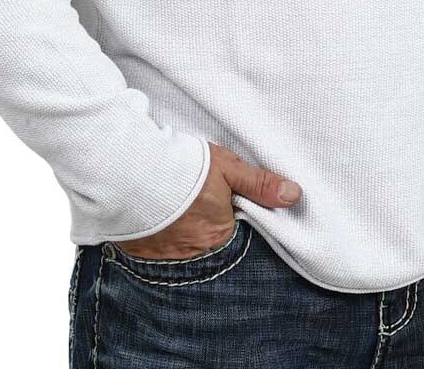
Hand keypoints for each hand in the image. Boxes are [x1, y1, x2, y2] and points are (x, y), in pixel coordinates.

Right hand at [111, 141, 302, 258]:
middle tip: (194, 204)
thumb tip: (294, 195)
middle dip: (203, 228)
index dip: (229, 218)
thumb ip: (259, 183)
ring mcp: (165, 256)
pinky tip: (155, 219)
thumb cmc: (182, 167)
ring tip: (175, 210)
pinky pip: (154, 251)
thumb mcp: (227, 167)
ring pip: (180, 247)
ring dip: (180, 234)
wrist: (129, 170)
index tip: (224, 205)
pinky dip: (157, 237)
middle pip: (206, 244)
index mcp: (218, 234)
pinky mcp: (140, 253)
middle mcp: (194, 253)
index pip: (233, 233)